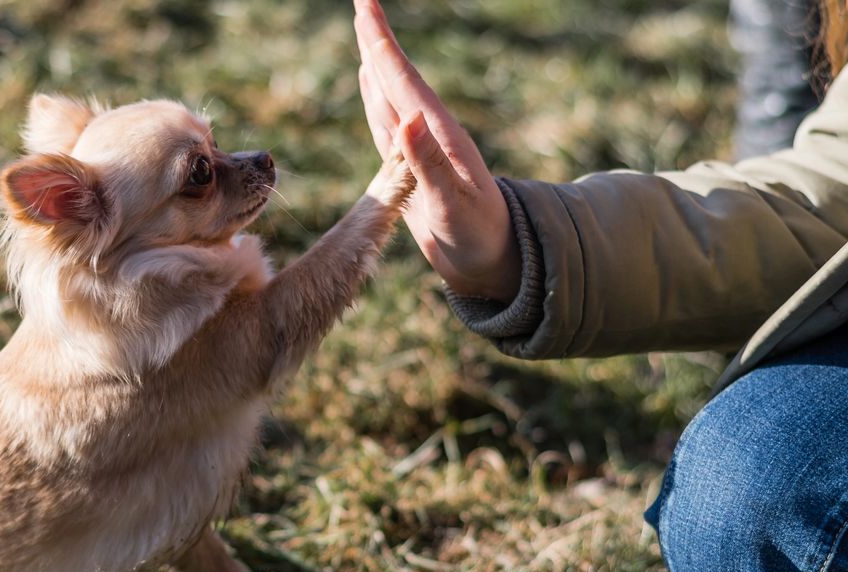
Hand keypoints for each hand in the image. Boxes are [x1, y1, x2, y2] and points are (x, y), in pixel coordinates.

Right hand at [354, 0, 520, 301]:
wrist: (493, 264)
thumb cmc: (480, 238)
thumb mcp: (455, 205)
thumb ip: (430, 165)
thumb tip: (406, 120)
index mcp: (439, 135)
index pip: (402, 79)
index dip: (381, 41)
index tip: (364, 4)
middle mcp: (428, 134)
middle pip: (395, 77)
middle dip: (376, 39)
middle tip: (361, 2)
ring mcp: (419, 149)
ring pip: (388, 96)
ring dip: (375, 63)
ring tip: (364, 33)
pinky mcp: (410, 167)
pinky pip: (385, 123)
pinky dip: (374, 98)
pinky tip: (370, 84)